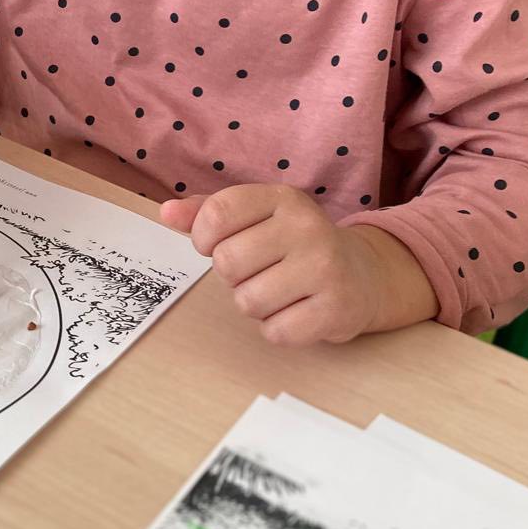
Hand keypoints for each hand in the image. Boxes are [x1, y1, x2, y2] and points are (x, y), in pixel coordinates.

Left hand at [160, 184, 436, 345]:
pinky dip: (278, 328)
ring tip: (279, 290)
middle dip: (233, 276)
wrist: (362, 275)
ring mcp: (325, 267)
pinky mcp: (336, 308)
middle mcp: (307, 226)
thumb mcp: (255, 217)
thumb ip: (206, 212)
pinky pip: (276, 331)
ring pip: (248, 301)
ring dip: (255, 304)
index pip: (216, 214)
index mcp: (281, 197)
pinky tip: (297, 310)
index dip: (203, 238)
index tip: (216, 244)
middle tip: (259, 271)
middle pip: (227, 262)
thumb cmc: (292, 244)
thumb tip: (165, 213)